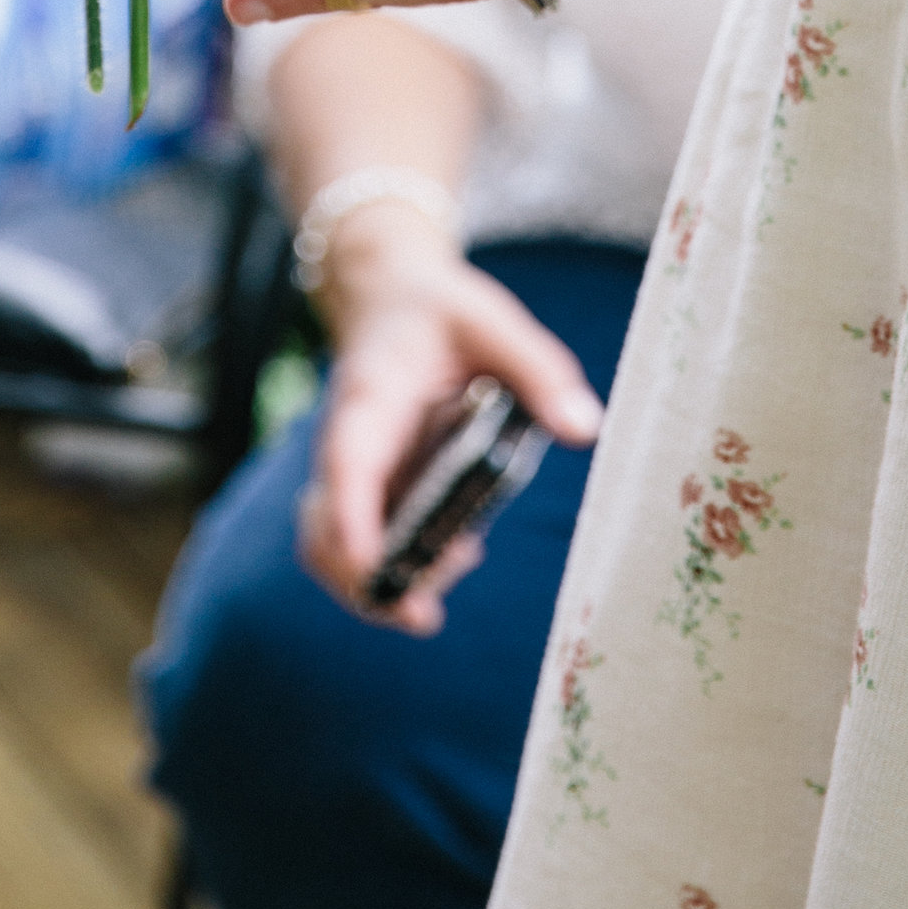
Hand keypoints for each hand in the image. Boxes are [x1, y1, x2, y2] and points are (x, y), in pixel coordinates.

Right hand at [297, 203, 602, 633]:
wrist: (390, 297)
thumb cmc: (441, 312)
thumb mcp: (493, 323)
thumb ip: (538, 370)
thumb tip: (584, 428)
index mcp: (371, 397)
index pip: (348, 463)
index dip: (353, 518)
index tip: (371, 564)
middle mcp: (346, 443)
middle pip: (323, 531)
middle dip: (367, 581)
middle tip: (425, 611)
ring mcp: (351, 473)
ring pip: (333, 549)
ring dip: (385, 582)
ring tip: (461, 565)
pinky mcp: (369, 489)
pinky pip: (363, 543)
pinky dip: (399, 566)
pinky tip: (460, 552)